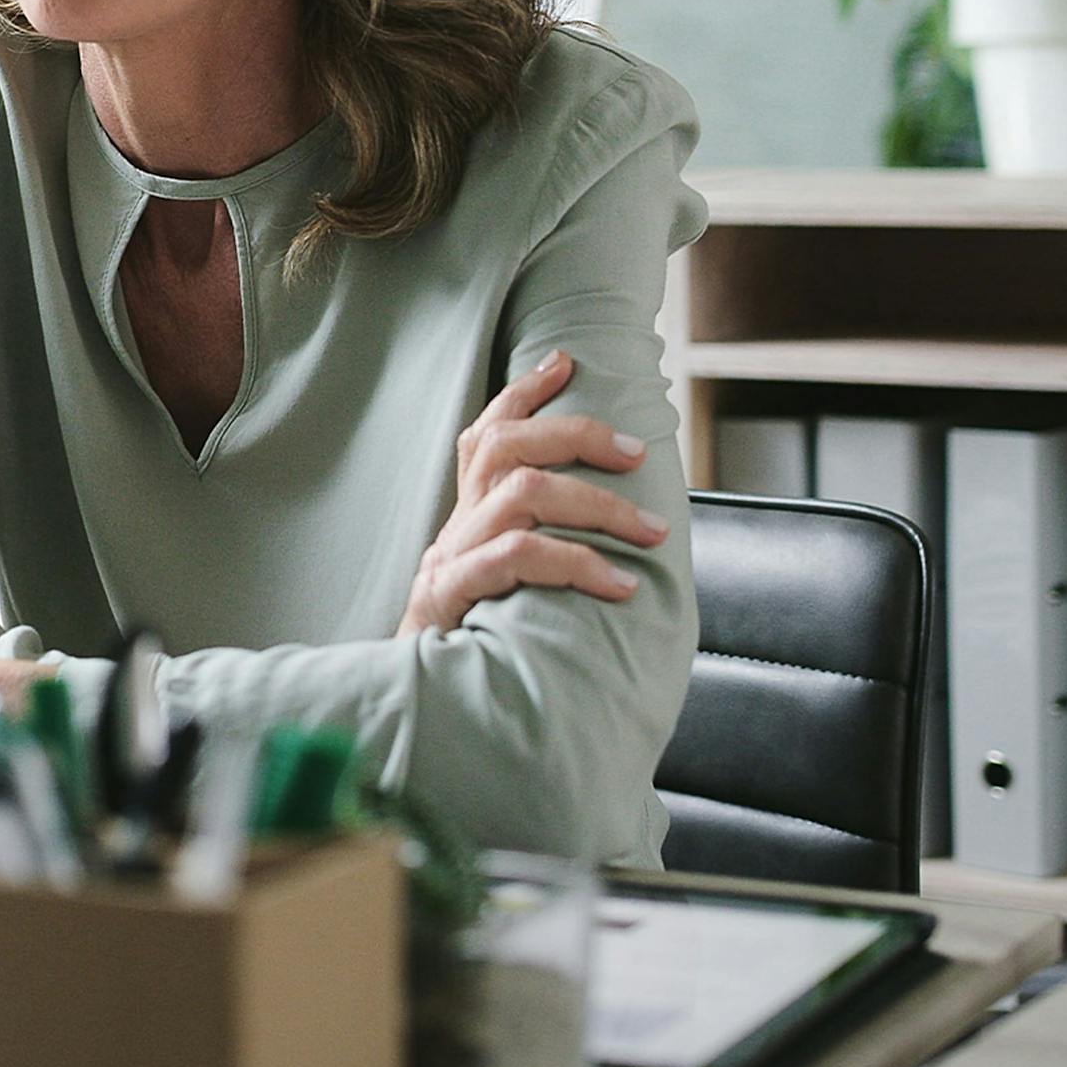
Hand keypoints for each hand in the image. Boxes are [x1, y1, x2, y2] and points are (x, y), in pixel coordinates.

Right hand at [396, 350, 668, 637]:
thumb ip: (536, 552)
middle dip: (577, 435)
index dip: (523, 392)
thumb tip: (626, 536)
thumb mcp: (499, 585)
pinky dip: (575, 564)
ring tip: (651, 532)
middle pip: (507, 446)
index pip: (488, 432)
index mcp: (468, 514)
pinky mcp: (451, 594)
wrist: (415, 705)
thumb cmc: (476, 642)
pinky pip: (517, 558)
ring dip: (597, 506)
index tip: (565, 362)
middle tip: (638, 453)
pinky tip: (618, 587)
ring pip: (523, 494)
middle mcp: (457, 523)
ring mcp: (451, 555)